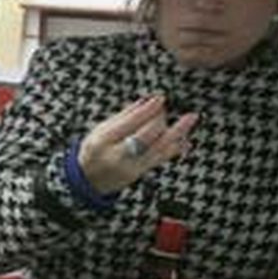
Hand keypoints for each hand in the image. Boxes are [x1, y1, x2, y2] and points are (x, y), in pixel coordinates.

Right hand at [77, 94, 197, 195]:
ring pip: (157, 148)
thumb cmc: (94, 150)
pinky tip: (185, 141)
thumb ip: (124, 116)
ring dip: (175, 133)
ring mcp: (129, 167)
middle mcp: (117, 156)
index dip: (147, 110)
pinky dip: (174, 149)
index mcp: (104, 141)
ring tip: (189, 120)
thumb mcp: (101, 130)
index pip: (130, 123)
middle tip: (168, 108)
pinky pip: (160, 160)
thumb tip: (146, 101)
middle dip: (160, 119)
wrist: (88, 180)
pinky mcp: (138, 174)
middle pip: (146, 136)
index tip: (160, 98)